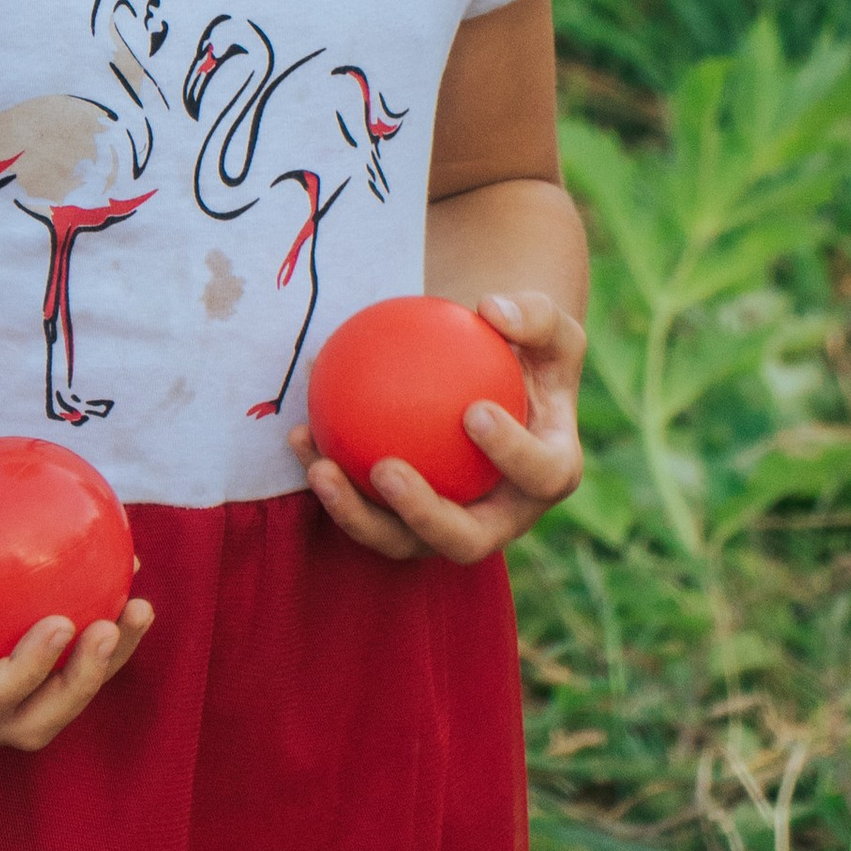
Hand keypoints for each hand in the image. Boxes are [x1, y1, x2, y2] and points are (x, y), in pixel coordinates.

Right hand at [0, 494, 154, 748]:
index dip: (26, 676)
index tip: (63, 622)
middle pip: (29, 719)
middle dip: (78, 687)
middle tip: (110, 627)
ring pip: (55, 694)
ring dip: (103, 664)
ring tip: (140, 608)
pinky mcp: (3, 658)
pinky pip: (58, 649)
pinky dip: (96, 620)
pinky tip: (127, 568)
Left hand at [289, 290, 585, 564]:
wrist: (490, 375)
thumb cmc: (520, 343)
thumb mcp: (543, 321)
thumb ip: (531, 314)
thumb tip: (492, 309)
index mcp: (551, 474)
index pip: (539, 474)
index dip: (512, 455)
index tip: (474, 411)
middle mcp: (503, 516)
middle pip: (466, 540)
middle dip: (425, 516)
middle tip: (386, 469)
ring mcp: (451, 526)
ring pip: (402, 541)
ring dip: (357, 515)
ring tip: (322, 468)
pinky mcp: (406, 523)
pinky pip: (365, 510)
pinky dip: (331, 480)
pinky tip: (300, 437)